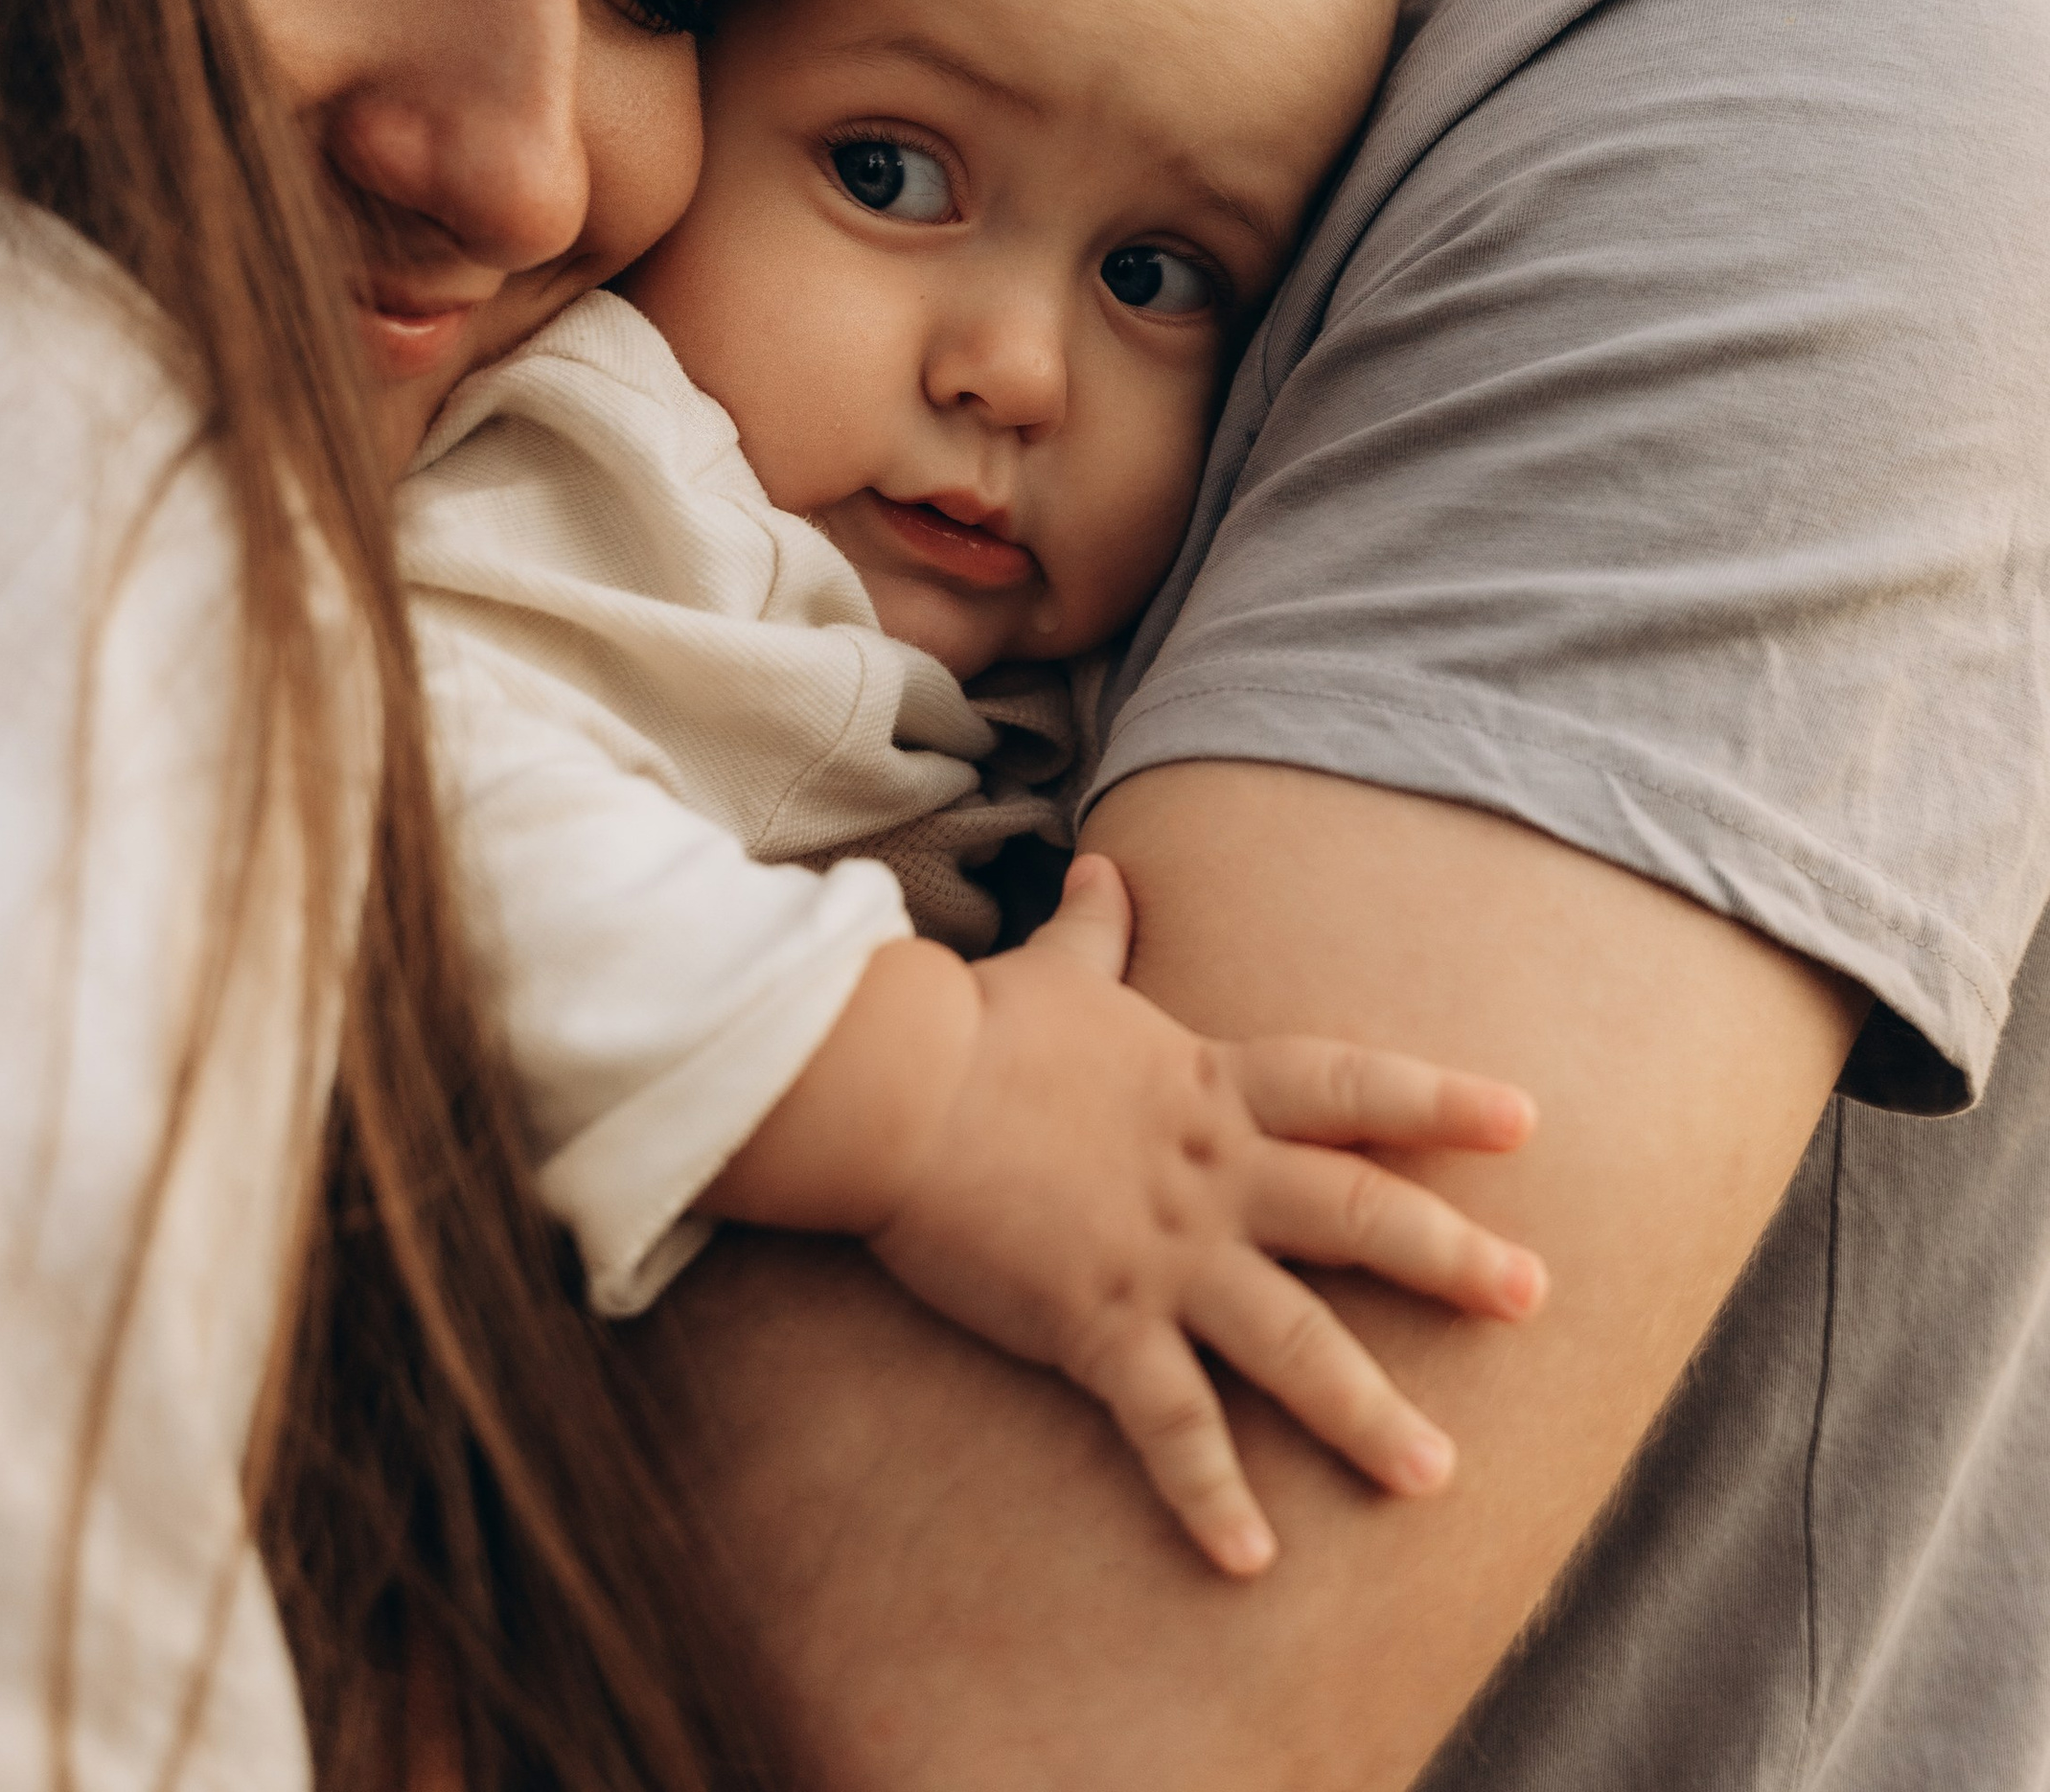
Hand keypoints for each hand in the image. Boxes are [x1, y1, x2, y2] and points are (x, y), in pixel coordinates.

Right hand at [865, 854, 1545, 1577]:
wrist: (893, 1086)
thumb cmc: (972, 1027)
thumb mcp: (1053, 973)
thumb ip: (1095, 932)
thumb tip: (1106, 870)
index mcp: (1208, 1085)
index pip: (1347, 1083)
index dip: (1437, 1101)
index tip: (1525, 1122)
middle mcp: (1209, 1172)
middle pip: (1355, 1211)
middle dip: (1451, 1257)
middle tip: (1536, 1297)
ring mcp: (1161, 1252)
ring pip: (1290, 1338)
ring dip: (1366, 1411)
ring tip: (1435, 1473)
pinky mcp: (1096, 1321)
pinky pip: (1170, 1421)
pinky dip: (1210, 1493)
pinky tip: (1250, 1559)